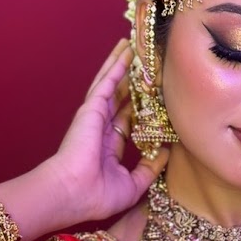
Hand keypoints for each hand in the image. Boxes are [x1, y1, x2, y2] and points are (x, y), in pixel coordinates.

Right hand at [46, 39, 168, 223]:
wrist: (74, 192)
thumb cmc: (98, 196)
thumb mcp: (133, 186)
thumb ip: (150, 169)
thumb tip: (166, 153)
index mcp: (107, 148)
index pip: (126, 123)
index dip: (138, 111)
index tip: (152, 101)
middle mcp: (100, 129)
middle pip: (119, 98)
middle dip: (130, 81)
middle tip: (143, 63)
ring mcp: (95, 116)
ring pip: (112, 84)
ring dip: (121, 64)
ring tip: (132, 45)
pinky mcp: (93, 108)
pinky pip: (108, 81)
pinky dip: (117, 65)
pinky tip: (126, 50)